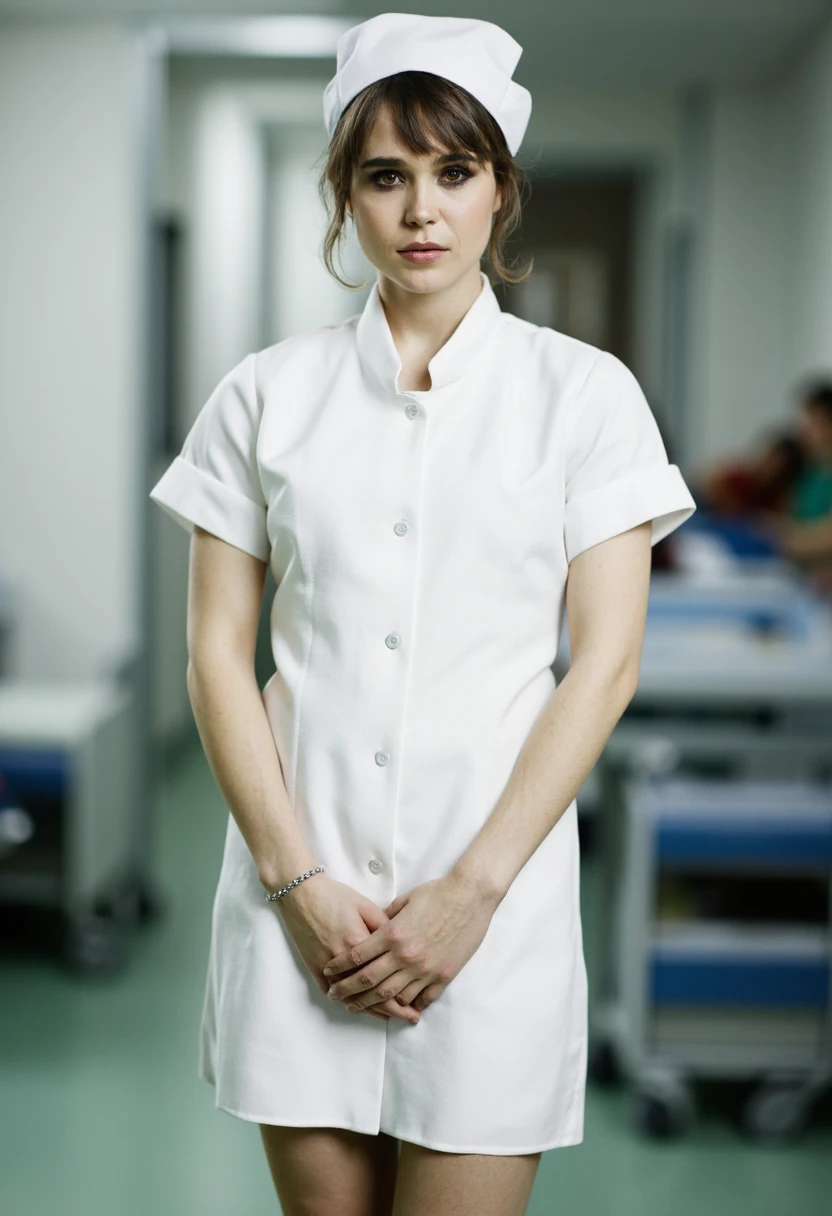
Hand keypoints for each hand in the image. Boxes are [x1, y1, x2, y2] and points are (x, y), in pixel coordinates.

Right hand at [273, 874, 421, 1024]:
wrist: (301, 894)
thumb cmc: (335, 896)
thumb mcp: (365, 905)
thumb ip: (385, 925)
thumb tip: (402, 944)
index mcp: (361, 942)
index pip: (386, 975)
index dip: (404, 993)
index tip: (418, 1002)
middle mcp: (345, 960)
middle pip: (372, 992)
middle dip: (394, 1009)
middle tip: (410, 1017)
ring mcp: (328, 968)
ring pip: (353, 998)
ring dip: (372, 1010)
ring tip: (390, 1017)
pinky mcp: (315, 969)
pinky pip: (334, 994)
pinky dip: (348, 1003)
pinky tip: (361, 1009)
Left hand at [321, 871, 497, 1015]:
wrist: (471, 895)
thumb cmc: (439, 892)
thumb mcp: (406, 900)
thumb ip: (388, 917)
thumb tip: (375, 928)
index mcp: (393, 934)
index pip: (357, 956)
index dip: (339, 966)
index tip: (328, 971)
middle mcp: (405, 955)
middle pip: (368, 981)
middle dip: (348, 991)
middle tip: (335, 996)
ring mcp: (425, 968)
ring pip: (392, 995)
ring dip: (372, 1003)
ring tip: (359, 1007)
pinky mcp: (443, 975)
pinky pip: (421, 998)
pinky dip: (408, 1005)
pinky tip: (399, 1008)